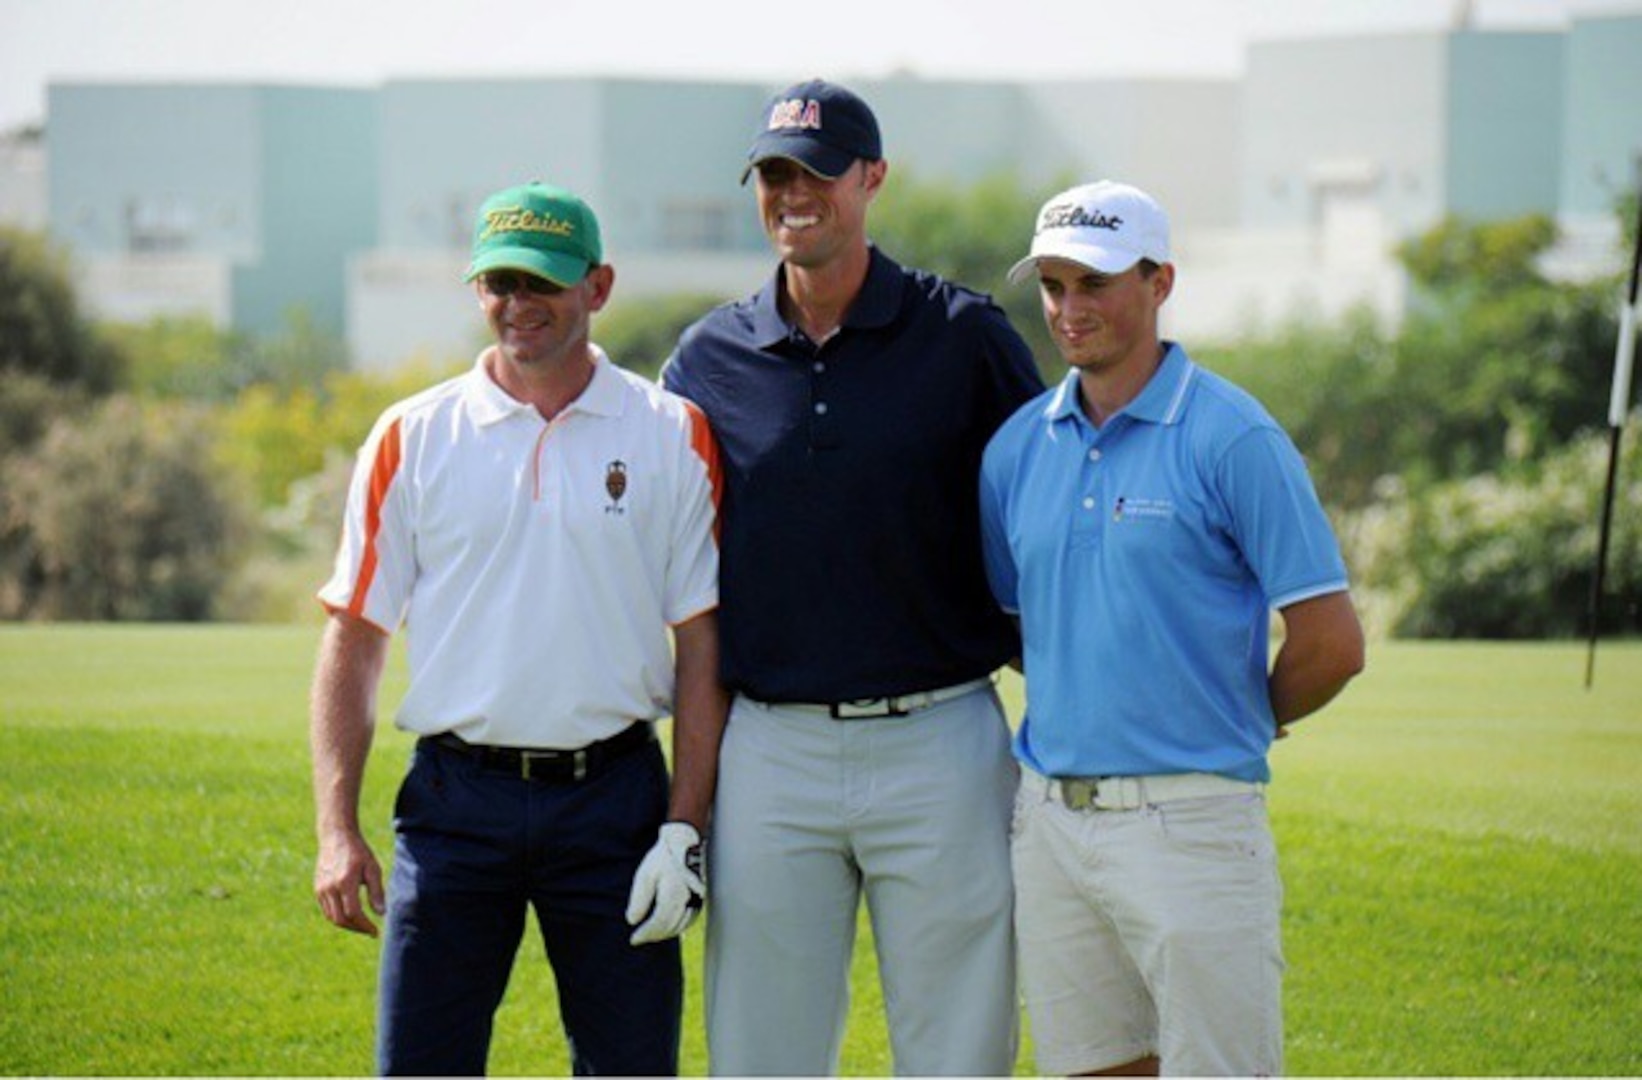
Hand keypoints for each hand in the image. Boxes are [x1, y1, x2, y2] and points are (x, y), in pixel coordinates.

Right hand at [314, 829, 385, 936]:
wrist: (336, 836)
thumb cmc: (358, 852)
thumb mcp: (372, 868)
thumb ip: (376, 891)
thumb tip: (381, 914)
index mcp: (345, 882)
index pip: (353, 913)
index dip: (365, 925)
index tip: (376, 931)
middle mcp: (330, 887)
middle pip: (340, 919)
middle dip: (356, 928)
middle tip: (369, 930)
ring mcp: (321, 889)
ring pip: (332, 917)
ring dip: (347, 924)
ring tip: (362, 924)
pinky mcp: (317, 889)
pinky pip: (327, 910)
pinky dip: (338, 916)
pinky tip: (350, 915)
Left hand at [625, 821, 704, 945]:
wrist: (684, 842)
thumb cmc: (663, 857)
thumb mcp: (645, 875)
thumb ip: (639, 900)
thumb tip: (632, 921)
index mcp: (673, 895)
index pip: (658, 923)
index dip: (646, 934)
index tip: (633, 939)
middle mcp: (687, 900)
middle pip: (670, 927)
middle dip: (654, 935)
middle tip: (639, 938)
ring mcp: (696, 899)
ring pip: (681, 925)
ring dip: (665, 933)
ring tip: (651, 934)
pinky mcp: (699, 897)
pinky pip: (689, 919)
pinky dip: (677, 926)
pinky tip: (667, 927)